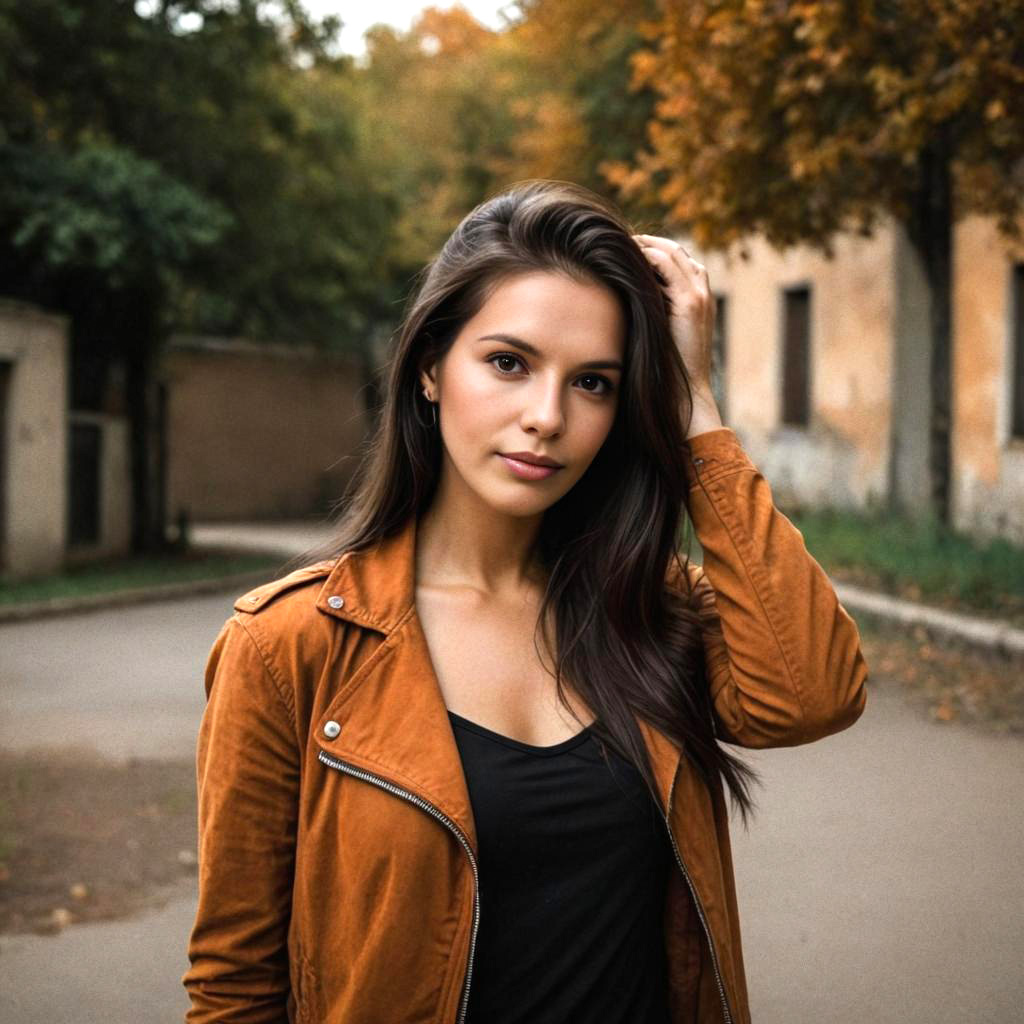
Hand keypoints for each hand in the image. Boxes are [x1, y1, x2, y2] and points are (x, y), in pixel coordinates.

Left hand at [631, 232, 715, 395]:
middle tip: (621, 239)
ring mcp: (700, 295)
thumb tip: (623, 293)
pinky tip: (627, 257)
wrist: (684, 391)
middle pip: (677, 250)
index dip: (653, 249)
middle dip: (648, 241)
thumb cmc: (665, 367)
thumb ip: (651, 309)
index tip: (627, 249)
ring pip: (674, 252)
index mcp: (698, 298)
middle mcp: (703, 292)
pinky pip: (667, 266)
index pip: (678, 260)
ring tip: (621, 244)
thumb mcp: (659, 330)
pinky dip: (646, 256)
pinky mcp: (690, 303)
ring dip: (646, 244)